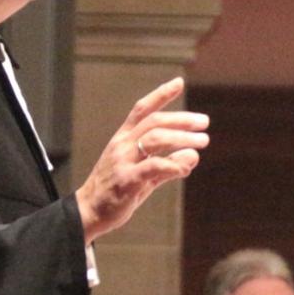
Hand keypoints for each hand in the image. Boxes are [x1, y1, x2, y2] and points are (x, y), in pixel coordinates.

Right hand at [75, 78, 209, 242]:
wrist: (89, 212)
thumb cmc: (117, 192)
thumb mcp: (144, 175)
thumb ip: (167, 165)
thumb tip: (193, 155)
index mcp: (123, 139)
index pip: (142, 110)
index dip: (160, 95)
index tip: (179, 82)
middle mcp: (122, 145)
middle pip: (154, 122)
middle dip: (182, 120)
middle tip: (204, 123)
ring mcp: (123, 162)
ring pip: (155, 139)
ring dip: (183, 138)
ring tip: (202, 142)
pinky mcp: (126, 180)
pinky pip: (152, 167)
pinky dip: (173, 164)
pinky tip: (186, 167)